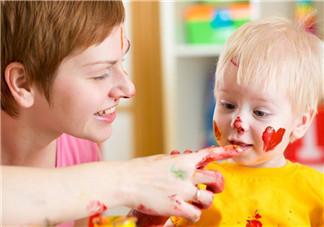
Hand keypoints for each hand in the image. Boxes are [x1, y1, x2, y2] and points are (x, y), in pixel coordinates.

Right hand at [124, 145, 241, 223]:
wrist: (126, 180)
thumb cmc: (142, 170)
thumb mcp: (163, 160)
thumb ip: (179, 163)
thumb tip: (186, 163)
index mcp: (184, 160)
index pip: (210, 153)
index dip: (227, 151)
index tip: (239, 149)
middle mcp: (188, 173)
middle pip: (217, 179)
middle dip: (217, 186)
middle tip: (210, 189)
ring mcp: (183, 190)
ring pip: (209, 199)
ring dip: (203, 203)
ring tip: (192, 203)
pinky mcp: (177, 206)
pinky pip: (196, 215)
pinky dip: (192, 216)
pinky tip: (184, 213)